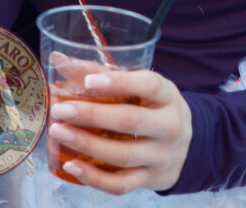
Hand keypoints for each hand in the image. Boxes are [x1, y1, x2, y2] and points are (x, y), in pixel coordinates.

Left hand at [47, 68, 191, 193]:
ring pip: (122, 155)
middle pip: (130, 121)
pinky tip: (71, 165)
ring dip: (87, 144)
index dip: (119, 83)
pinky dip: (94, 178)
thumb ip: (101, 73)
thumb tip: (58, 60)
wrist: (187, 148)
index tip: (88, 81)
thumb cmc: (153, 109)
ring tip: (58, 132)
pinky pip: (121, 184)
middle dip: (91, 116)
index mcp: (168, 96)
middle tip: (60, 110)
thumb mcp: (140, 87)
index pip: (148, 86)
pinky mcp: (152, 180)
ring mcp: (162, 157)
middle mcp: (170, 127)